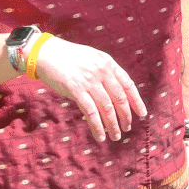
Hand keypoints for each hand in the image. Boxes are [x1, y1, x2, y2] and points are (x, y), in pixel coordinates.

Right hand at [33, 36, 147, 142]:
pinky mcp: (75, 89)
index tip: (142, 114)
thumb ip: (105, 72)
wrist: (46, 53)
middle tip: (127, 128)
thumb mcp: (93, 58)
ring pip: (106, 107)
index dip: (136, 101)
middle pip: (119, 98)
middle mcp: (101, 71)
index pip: (128, 84)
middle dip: (125, 116)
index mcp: (108, 62)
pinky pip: (90, 112)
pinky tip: (100, 136)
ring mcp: (89, 80)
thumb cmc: (70, 57)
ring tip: (116, 136)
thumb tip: (117, 92)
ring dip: (113, 124)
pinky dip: (97, 126)